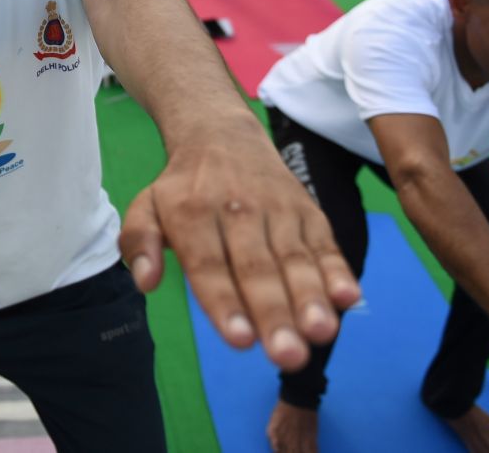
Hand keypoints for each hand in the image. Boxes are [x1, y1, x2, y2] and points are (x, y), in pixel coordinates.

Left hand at [119, 147, 360, 370]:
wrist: (221, 133)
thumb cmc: (182, 187)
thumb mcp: (147, 205)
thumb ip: (140, 242)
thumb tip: (145, 282)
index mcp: (192, 213)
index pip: (209, 264)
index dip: (225, 303)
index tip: (240, 341)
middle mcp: (238, 211)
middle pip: (257, 268)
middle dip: (274, 313)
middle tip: (287, 354)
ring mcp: (278, 210)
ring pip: (295, 259)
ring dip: (310, 298)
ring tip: (320, 333)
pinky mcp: (308, 210)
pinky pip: (324, 243)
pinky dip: (338, 270)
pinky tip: (348, 298)